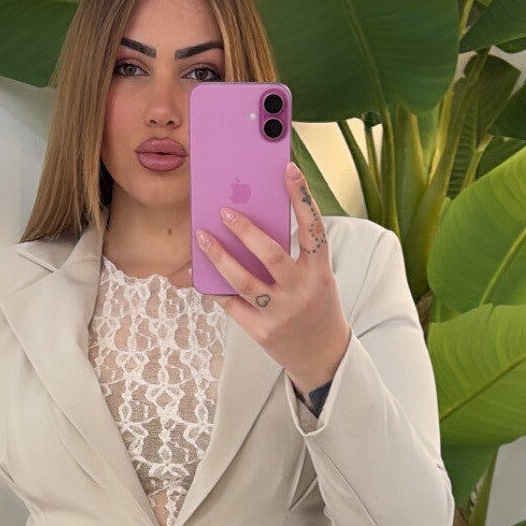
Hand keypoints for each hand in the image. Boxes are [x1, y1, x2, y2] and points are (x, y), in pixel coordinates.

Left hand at [196, 161, 351, 393]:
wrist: (323, 357)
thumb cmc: (316, 307)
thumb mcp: (316, 279)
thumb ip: (293, 256)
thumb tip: (254, 224)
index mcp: (320, 272)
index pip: (313, 228)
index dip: (302, 196)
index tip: (289, 168)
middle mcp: (302, 291)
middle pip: (270, 254)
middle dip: (244, 230)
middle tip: (224, 211)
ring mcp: (281, 313)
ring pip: (243, 280)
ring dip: (219, 256)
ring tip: (202, 236)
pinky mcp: (262, 332)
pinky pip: (232, 304)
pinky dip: (216, 286)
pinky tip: (202, 272)